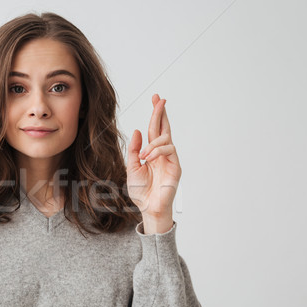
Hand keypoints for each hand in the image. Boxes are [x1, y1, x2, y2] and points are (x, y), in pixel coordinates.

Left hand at [126, 94, 181, 220]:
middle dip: (161, 113)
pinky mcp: (175, 166)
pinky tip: (148, 158)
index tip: (155, 99)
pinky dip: (157, 151)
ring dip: (153, 143)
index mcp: (152, 152)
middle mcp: (162, 153)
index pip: (154, 129)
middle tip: (160, 99)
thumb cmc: (140, 191)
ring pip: (165, 139)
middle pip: (163, 128)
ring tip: (143, 156)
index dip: (155, 114)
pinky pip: (169, 151)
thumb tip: (138, 131)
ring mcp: (170, 159)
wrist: (148, 207)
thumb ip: (134, 149)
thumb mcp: (131, 167)